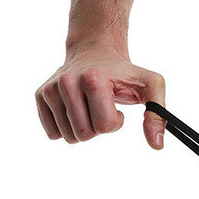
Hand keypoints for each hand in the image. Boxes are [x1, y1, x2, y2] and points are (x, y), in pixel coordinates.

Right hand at [35, 48, 166, 149]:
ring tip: (88, 107)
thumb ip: (158, 115)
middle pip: (84, 134)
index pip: (105, 125)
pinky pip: (52, 134)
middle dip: (98, 128)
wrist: (95, 52)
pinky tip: (74, 110)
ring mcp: (51, 89)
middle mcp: (67, 82)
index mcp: (93, 79)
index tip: (116, 107)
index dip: (116, 122)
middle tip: (101, 107)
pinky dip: (67, 129)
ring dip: (83, 129)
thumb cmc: (124, 73)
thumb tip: (157, 145)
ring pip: (69, 137)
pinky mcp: (40, 96)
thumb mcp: (151, 86)